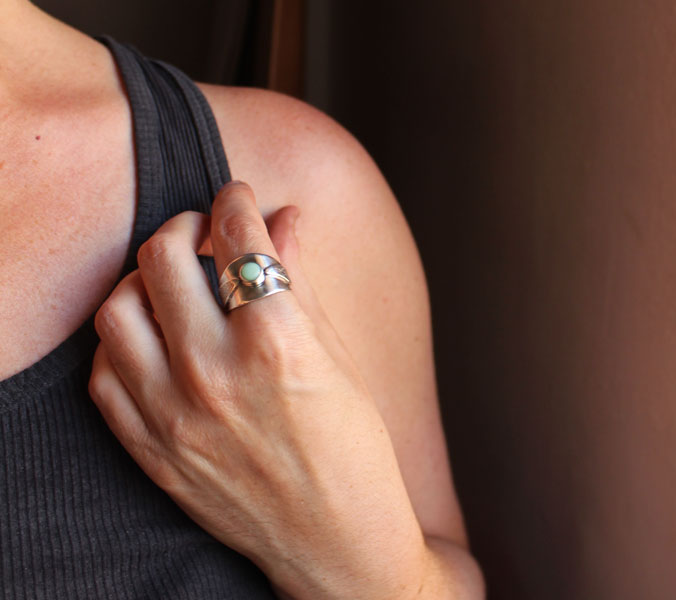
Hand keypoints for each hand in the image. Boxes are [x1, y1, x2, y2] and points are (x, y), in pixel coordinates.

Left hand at [89, 181, 427, 598]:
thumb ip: (302, 281)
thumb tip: (286, 219)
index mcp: (279, 343)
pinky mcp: (151, 450)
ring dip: (145, 281)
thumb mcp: (340, 359)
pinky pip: (105, 372)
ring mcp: (175, 415)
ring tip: (174, 284)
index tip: (240, 197)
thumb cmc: (355, 451)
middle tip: (205, 232)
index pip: (239, 238)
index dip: (238, 201)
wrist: (338, 545)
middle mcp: (217, 373)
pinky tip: (158, 341)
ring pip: (119, 308)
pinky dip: (125, 342)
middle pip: (165, 255)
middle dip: (187, 226)